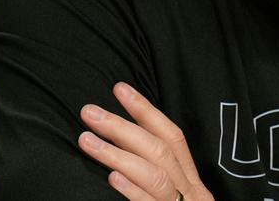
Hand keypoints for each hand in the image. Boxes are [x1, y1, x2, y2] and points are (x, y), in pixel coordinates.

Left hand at [79, 82, 213, 200]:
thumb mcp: (171, 197)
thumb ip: (153, 173)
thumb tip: (120, 144)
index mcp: (190, 179)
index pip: (171, 135)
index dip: (145, 110)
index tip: (119, 89)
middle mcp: (190, 190)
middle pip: (159, 150)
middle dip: (122, 127)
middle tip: (89, 113)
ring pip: (154, 175)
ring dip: (117, 155)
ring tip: (87, 141)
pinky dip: (131, 190)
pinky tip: (111, 178)